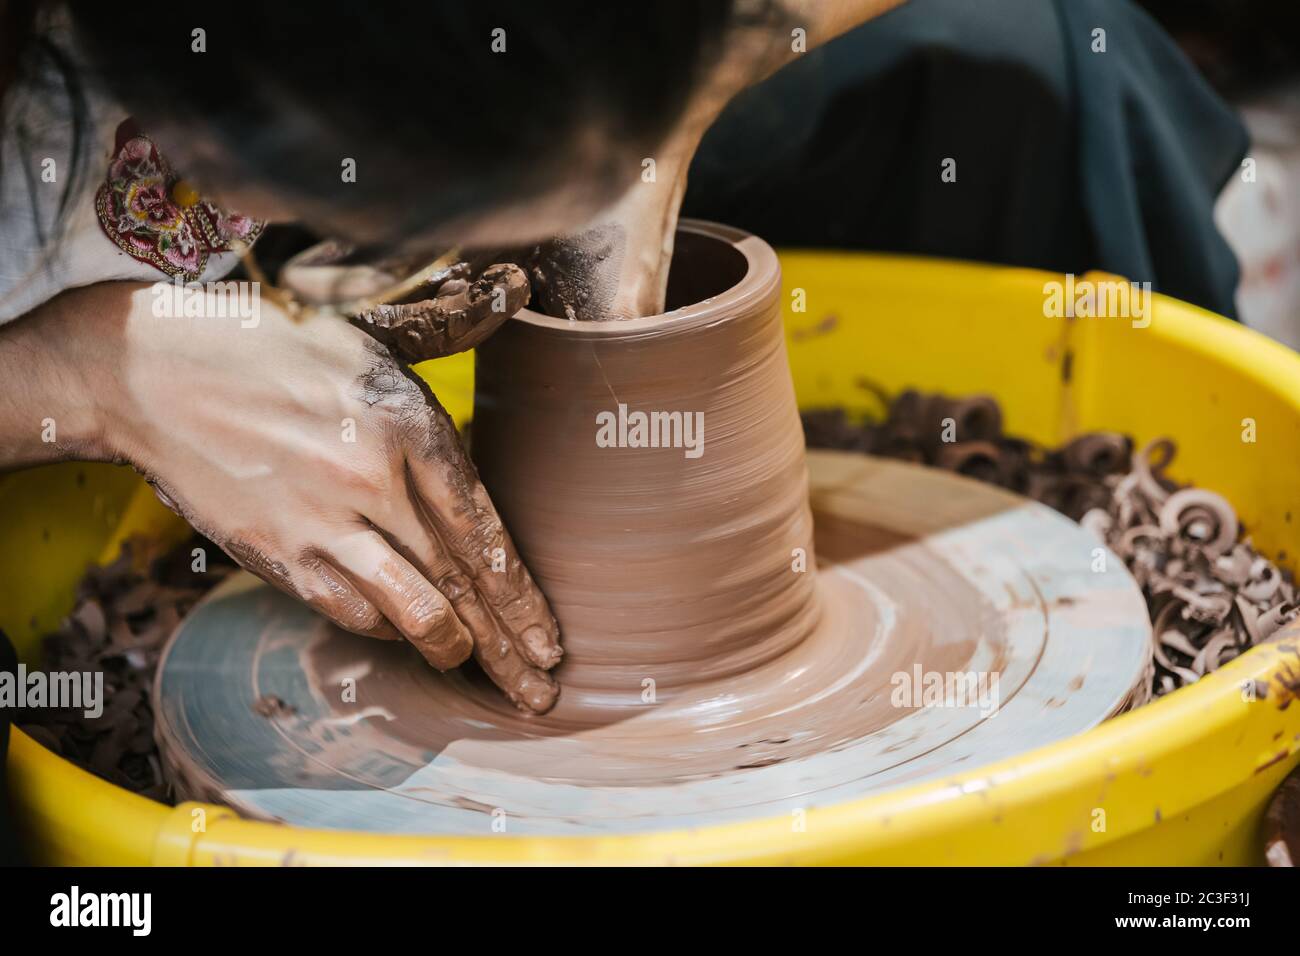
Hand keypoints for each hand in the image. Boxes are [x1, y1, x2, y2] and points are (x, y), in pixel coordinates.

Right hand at [54, 278, 561, 711]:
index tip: (548, 640)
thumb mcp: (365, 324)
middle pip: (460, 583)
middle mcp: (373, 480)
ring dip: (452, 649)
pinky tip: (405, 633)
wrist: (148, 369)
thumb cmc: (268, 340)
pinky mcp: (275, 551)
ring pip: (410, 611)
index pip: (485, 530)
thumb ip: (449, 323)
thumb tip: (517, 286)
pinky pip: (349, 610)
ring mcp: (323, 522)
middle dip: (506, 646)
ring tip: (479, 669)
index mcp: (407, 423)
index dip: (522, 595)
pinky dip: (384, 627)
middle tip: (538, 691)